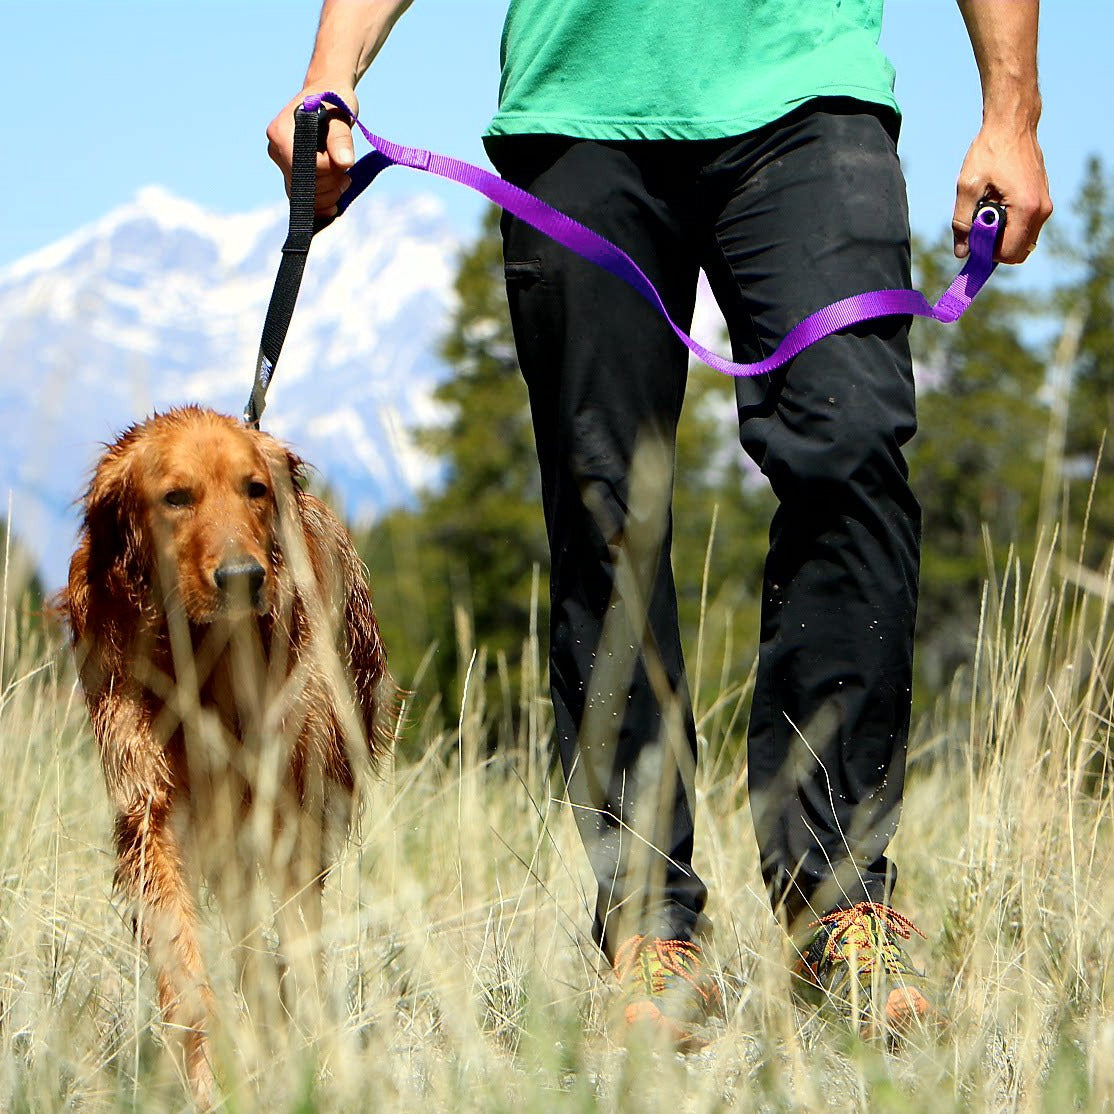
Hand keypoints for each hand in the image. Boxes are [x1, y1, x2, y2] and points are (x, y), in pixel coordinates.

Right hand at [266, 85, 359, 218]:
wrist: (326, 93)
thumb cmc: (334, 100)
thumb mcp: (341, 115)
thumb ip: (341, 138)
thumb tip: (344, 163)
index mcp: (281, 133)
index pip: (306, 168)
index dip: (330, 171)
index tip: (346, 161)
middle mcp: (275, 150)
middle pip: (303, 186)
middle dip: (330, 185)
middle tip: (348, 175)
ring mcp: (281, 162)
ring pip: (302, 196)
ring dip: (328, 195)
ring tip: (344, 180)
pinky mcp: (290, 171)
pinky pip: (302, 197)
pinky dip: (320, 203)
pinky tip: (335, 202)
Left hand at [952, 122, 1051, 264]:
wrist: (1012, 124)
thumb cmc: (990, 152)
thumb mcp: (968, 187)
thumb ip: (963, 222)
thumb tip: (962, 252)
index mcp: (1026, 209)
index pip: (1009, 253)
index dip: (987, 254)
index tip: (973, 240)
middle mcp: (1042, 210)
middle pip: (1019, 252)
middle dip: (995, 248)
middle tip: (978, 228)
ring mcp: (1045, 205)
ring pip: (1023, 241)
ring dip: (1002, 236)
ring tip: (986, 212)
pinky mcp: (1042, 200)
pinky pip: (1027, 227)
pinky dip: (1010, 226)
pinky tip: (995, 206)